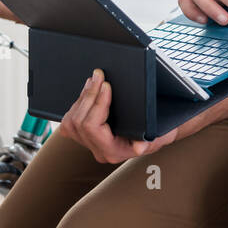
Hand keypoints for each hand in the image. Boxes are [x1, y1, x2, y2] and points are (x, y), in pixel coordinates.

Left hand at [57, 69, 178, 163]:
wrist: (156, 134)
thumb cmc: (158, 132)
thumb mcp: (158, 135)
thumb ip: (149, 141)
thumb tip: (140, 148)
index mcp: (114, 151)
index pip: (93, 128)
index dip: (97, 104)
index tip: (106, 85)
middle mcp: (99, 151)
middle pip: (79, 123)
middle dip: (89, 95)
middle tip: (98, 76)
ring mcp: (90, 145)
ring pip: (71, 123)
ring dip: (81, 98)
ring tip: (93, 81)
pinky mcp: (86, 137)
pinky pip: (70, 123)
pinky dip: (76, 105)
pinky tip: (87, 92)